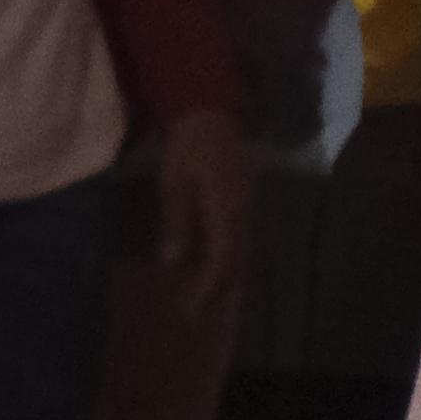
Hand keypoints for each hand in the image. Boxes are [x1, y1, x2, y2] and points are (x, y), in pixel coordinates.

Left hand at [146, 110, 252, 306]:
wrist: (208, 110)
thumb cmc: (187, 146)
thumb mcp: (174, 184)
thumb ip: (176, 222)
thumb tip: (174, 261)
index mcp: (226, 211)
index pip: (221, 260)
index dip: (207, 287)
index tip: (191, 308)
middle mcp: (242, 212)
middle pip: (236, 259)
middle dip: (219, 287)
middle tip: (200, 310)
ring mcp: (246, 203)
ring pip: (241, 248)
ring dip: (226, 272)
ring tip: (208, 293)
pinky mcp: (243, 196)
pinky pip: (239, 234)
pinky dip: (227, 253)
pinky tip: (214, 260)